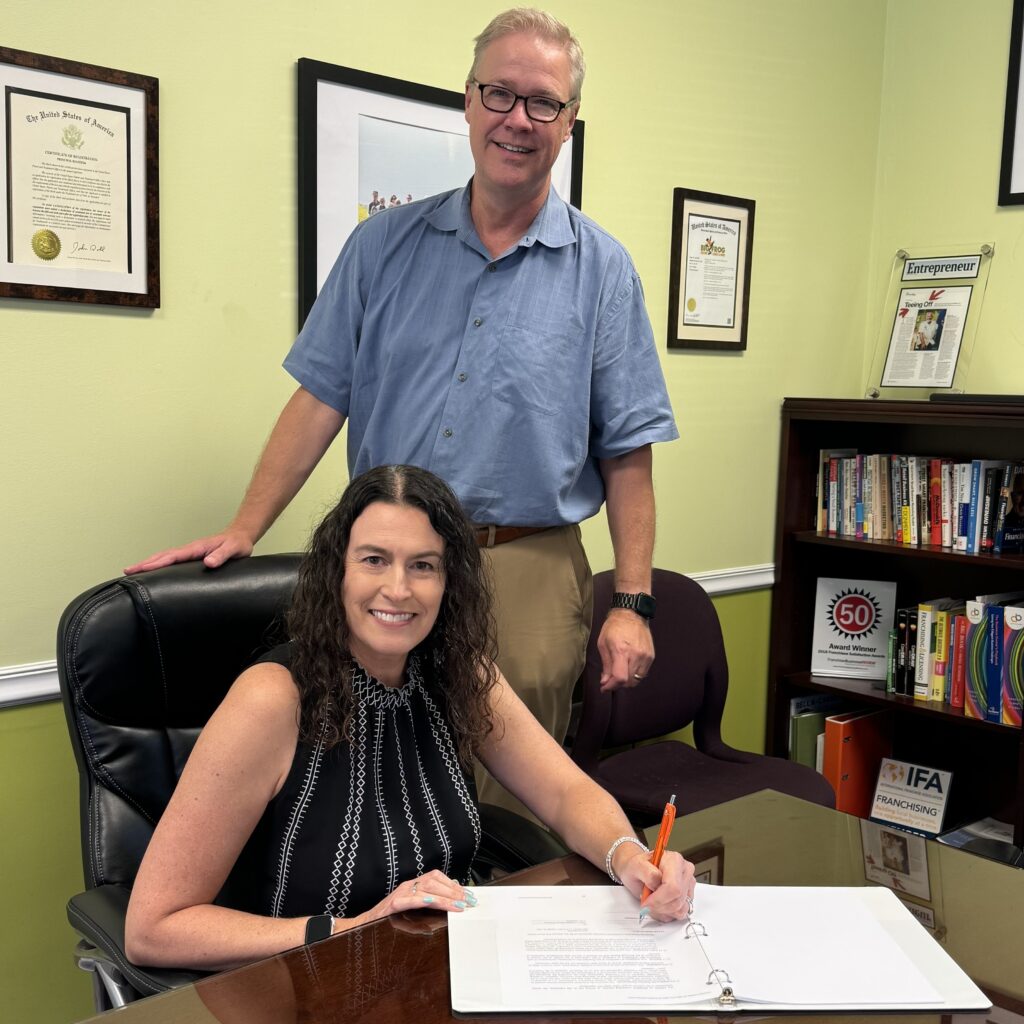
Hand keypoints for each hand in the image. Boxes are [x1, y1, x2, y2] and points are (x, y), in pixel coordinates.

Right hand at [124, 529, 254, 574]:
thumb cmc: (238, 544)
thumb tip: (208, 563)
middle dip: (145, 563)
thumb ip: (222, 555)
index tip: (141, 568)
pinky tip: (155, 573)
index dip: (156, 563)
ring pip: (165, 558)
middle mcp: (190, 549)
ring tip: (133, 572)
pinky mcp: (192, 557)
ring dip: (149, 564)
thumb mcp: (234, 549)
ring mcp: (190, 553)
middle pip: (162, 556)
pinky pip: (172, 561)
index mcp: (196, 548)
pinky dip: (160, 565)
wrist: (241, 537)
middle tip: (126, 571)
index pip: (172, 556)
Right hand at [354, 870, 475, 928]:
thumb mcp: (412, 910)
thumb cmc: (389, 920)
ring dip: (444, 896)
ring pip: (426, 888)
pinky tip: (432, 901)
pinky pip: (408, 899)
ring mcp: (400, 893)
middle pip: (435, 881)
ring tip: (458, 905)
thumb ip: (428, 903)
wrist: (364, 927)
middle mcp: (408, 886)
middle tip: (469, 901)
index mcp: (414, 886)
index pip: (438, 878)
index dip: (454, 885)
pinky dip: (421, 899)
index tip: (469, 895)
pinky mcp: (392, 904)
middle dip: (454, 891)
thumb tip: (450, 900)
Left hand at [597, 609, 654, 690]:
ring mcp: (646, 656)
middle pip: (628, 681)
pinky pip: (643, 673)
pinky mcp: (651, 656)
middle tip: (610, 680)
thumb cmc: (614, 627)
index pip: (620, 678)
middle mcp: (636, 655)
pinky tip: (628, 667)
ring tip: (619, 673)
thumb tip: (605, 681)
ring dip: (627, 681)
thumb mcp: (603, 644)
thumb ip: (606, 665)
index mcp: (621, 651)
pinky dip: (635, 675)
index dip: (611, 686)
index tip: (604, 687)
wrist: (632, 613)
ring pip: (637, 680)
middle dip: (617, 684)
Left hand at [616, 848, 694, 923]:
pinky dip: (667, 913)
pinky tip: (658, 905)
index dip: (658, 899)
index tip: (645, 902)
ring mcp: (688, 884)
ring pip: (680, 909)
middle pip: (677, 900)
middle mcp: (685, 871)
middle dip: (659, 906)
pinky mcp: (688, 896)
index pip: (673, 887)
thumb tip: (657, 881)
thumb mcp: (636, 865)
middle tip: (646, 903)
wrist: (639, 870)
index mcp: (674, 860)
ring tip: (652, 902)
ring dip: (662, 910)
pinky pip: (680, 913)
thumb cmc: (638, 867)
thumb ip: (647, 872)